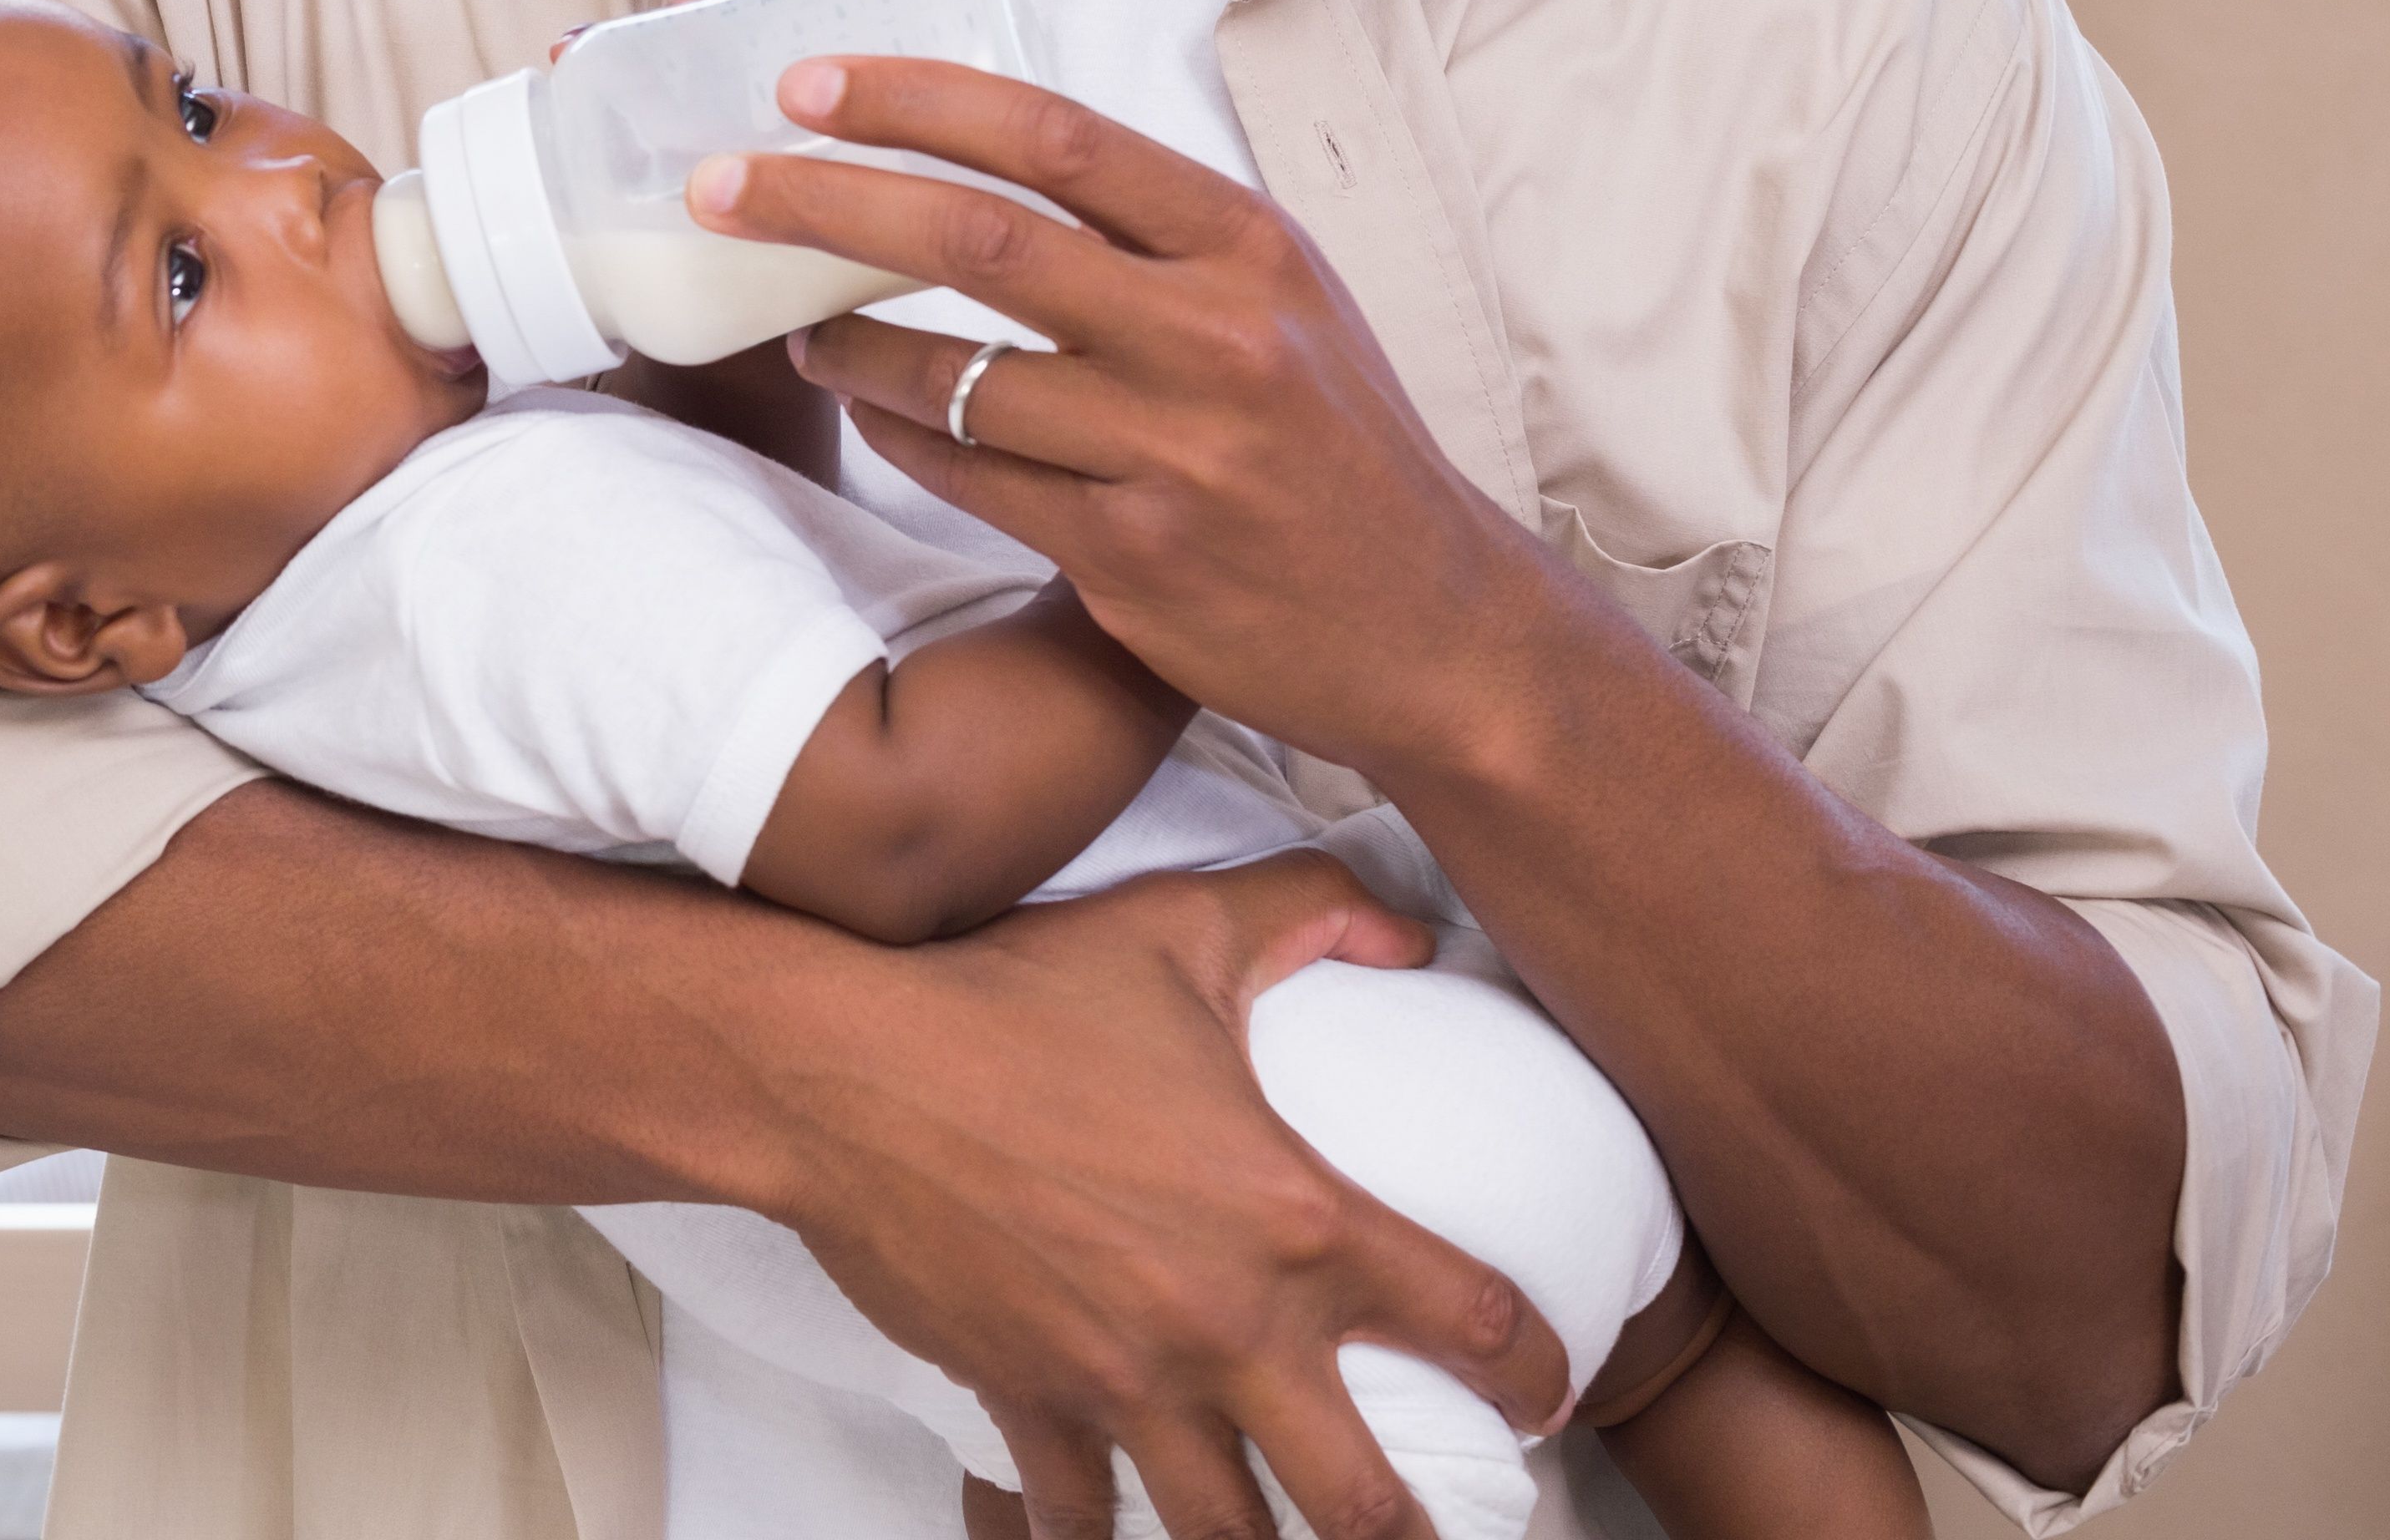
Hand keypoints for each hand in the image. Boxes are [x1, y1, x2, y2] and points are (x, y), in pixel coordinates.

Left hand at [691, 55, 1577, 777]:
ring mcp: (1171, 453)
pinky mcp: (1133, 557)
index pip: (1056, 136)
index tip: (809, 84)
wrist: (1436, 628)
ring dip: (845, 347)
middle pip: (977, 239)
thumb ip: (1155, 237)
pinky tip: (869, 416)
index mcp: (1248, 248)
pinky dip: (902, 438)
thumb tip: (985, 153)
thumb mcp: (1282, 302)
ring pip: (953, 377)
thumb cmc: (1336, 445)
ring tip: (791, 328)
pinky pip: (972, 480)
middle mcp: (1214, 338)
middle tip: (723, 185)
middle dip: (825, 202)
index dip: (918, 99)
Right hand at [783, 855, 1573, 1539]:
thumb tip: (1409, 930)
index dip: (1541, 1373)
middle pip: (1364, 1504)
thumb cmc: (1009, 998)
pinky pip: (1079, 1519)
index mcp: (1293, 1218)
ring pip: (1230, 1537)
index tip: (1546, 1395)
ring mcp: (1124, 1383)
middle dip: (1411, 1537)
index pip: (1476, 1323)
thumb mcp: (1176, 928)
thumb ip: (1310, 910)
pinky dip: (1097, 1535)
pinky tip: (1109, 1528)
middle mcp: (1226, 1325)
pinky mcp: (1031, 1405)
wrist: (844, 1070)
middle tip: (1429, 1530)